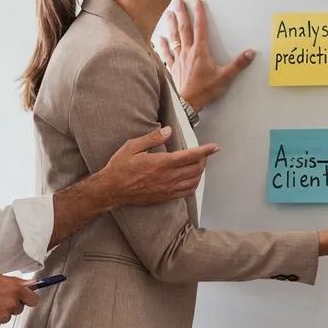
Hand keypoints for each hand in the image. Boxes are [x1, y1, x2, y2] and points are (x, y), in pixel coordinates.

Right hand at [0, 271, 38, 327]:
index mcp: (15, 289)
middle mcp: (12, 303)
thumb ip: (14, 283)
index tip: (26, 299)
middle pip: (19, 309)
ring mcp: (3, 315)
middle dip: (11, 305)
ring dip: (0, 312)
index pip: (33, 299)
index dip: (29, 299)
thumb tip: (27, 285)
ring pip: (7, 316)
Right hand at [97, 126, 217, 206]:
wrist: (111, 190)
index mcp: (161, 163)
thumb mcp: (132, 147)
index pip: (190, 156)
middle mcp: (167, 177)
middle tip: (204, 153)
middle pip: (196, 169)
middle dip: (204, 160)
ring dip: (200, 173)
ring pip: (193, 181)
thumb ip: (152, 138)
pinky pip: (186, 193)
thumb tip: (168, 130)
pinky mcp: (165, 197)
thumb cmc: (119, 167)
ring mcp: (167, 189)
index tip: (215, 147)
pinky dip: (193, 185)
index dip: (206, 151)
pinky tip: (192, 180)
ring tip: (199, 165)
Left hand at [154, 0, 253, 109]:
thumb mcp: (224, 77)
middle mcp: (188, 52)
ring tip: (168, 13)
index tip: (198, 1)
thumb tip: (251, 53)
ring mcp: (178, 59)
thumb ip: (238, 64)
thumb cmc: (205, 90)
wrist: (187, 103)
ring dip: (171, 25)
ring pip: (174, 38)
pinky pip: (166, 53)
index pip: (200, 28)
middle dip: (182, 13)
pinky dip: (162, 45)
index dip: (199, 14)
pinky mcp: (173, 68)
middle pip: (184, 28)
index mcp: (200, 51)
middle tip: (178, 0)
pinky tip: (159, 38)